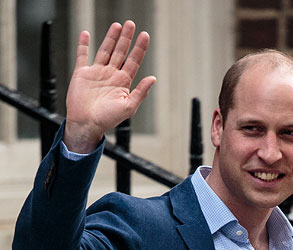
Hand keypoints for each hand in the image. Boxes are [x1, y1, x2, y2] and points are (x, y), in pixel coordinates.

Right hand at [64, 21, 155, 152]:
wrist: (87, 124)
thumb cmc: (107, 120)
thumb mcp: (128, 107)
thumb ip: (140, 92)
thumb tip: (153, 78)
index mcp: (122, 83)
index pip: (133, 61)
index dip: (139, 48)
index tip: (144, 35)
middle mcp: (110, 75)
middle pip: (120, 52)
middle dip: (126, 38)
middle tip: (131, 24)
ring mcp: (96, 73)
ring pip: (105, 50)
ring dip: (111, 38)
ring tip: (117, 25)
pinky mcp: (82, 73)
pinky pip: (82, 55)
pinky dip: (83, 45)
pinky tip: (86, 34)